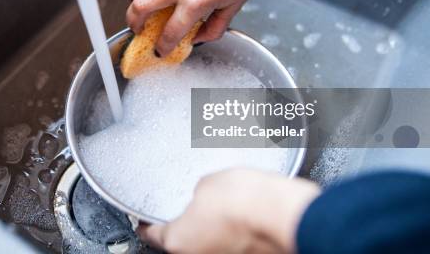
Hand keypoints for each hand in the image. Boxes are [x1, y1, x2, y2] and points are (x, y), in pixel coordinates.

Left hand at [138, 168, 319, 253]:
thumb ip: (197, 193)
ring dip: (211, 232)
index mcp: (178, 241)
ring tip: (225, 212)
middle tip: (191, 209)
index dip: (147, 224)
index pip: (152, 235)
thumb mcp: (208, 183)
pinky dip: (233, 236)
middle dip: (185, 227)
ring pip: (208, 247)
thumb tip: (202, 196)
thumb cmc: (245, 201)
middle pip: (181, 244)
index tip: (144, 221)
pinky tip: (243, 220)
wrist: (284, 216)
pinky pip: (231, 247)